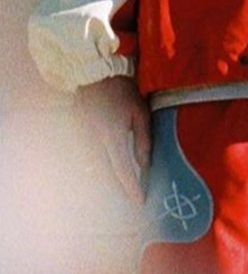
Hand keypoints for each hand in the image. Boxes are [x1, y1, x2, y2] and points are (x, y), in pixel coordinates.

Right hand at [76, 75, 151, 205]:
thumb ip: (143, 139)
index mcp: (111, 135)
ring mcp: (82, 137)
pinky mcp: (77, 132)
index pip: (121, 170)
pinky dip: (97, 165)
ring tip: (121, 184)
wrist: (96, 71)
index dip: (130, 188)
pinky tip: (107, 167)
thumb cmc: (123, 90)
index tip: (139, 202)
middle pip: (105, 174)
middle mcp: (93, 140)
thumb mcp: (140, 112)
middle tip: (132, 195)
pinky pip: (87, 156)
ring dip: (106, 178)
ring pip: (93, 167)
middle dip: (118, 187)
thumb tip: (145, 164)